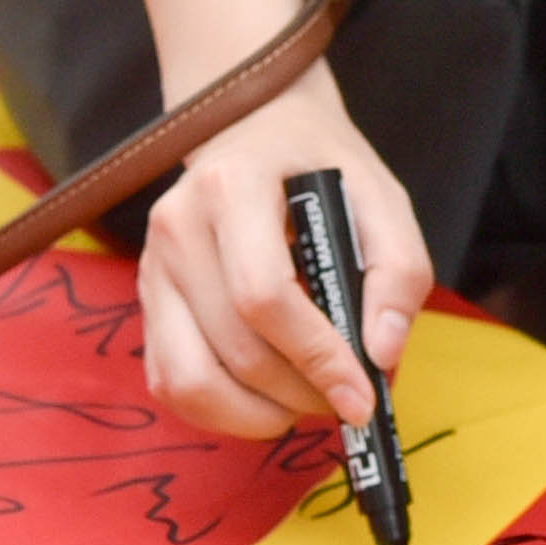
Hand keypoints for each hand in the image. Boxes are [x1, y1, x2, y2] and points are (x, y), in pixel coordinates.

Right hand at [132, 74, 421, 442]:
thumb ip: (398, 270)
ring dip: (257, 414)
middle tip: (349, 400)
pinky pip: (171, 382)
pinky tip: (268, 397)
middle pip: (233, 346)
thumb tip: (380, 353)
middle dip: (300, 392)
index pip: (262, 295)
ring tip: (307, 401)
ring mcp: (151, 266)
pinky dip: (223, 410)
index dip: (316, 356)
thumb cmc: (321, 165)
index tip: (362, 395)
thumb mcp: (381, 195)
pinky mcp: (147, 301)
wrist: (256, 131)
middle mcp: (176, 226)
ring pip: (190, 379)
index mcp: (231, 185)